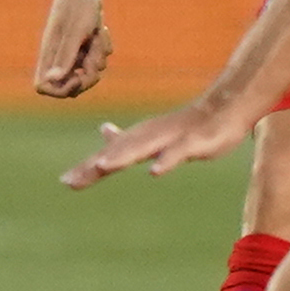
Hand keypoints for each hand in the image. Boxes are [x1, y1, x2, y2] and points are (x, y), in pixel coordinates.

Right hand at [35, 0, 113, 98]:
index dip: (60, 89)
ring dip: (97, 56)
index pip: (42, 86)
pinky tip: (100, 30)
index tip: (77, 78)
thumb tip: (52, 80)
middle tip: (95, 60)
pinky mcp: (84, 45)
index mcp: (49, 53)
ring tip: (97, 34)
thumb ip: (66, 56)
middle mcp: (58, 55)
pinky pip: (98, 59)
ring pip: (88, 72)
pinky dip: (102, 46)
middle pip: (70, 86)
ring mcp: (72, 51)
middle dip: (87, 78)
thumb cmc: (78, 5)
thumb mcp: (76, 32)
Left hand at [61, 100, 252, 188]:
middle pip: (119, 153)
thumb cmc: (187, 125)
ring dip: (122, 156)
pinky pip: (178, 152)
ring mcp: (171, 137)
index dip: (88, 168)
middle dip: (96, 165)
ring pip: (143, 148)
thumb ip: (127, 139)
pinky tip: (155, 171)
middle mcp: (150, 135)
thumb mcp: (152, 134)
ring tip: (103, 167)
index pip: (110, 155)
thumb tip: (103, 130)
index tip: (65, 182)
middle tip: (72, 179)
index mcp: (140, 138)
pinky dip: (166, 160)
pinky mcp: (194, 141)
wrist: (224, 108)